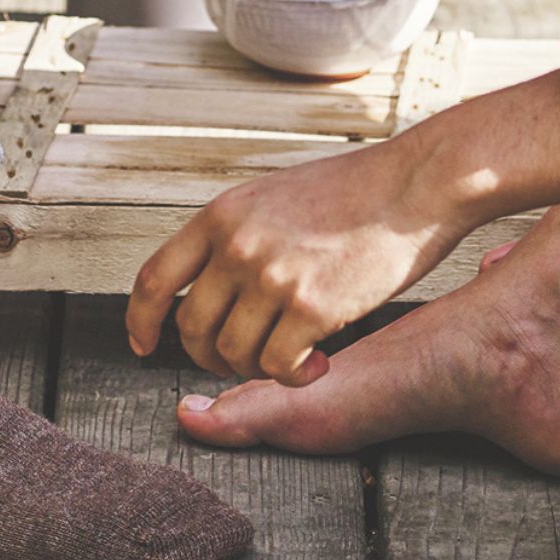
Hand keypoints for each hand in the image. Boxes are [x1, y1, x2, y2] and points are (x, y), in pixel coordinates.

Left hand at [126, 135, 471, 387]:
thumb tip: (210, 282)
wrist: (417, 183)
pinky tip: (316, 365)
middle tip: (237, 361)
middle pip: (191, 327)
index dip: (141, 321)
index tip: (144, 346)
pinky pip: (277, 366)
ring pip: (232, 353)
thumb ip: (237, 234)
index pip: (154, 278)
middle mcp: (238, 244)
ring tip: (285, 358)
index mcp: (222, 215)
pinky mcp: (313, 306)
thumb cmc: (356, 192)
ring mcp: (273, 276)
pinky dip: (292, 376)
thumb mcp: (274, 195)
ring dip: (253, 368)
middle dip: (207, 356)